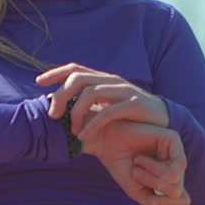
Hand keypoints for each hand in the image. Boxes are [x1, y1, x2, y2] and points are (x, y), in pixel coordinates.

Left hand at [36, 63, 168, 141]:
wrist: (165, 120)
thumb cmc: (132, 115)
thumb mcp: (108, 105)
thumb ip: (90, 104)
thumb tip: (61, 108)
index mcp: (104, 79)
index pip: (76, 68)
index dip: (55, 72)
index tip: (38, 82)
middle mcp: (112, 81)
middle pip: (78, 79)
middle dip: (61, 95)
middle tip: (52, 114)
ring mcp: (123, 91)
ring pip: (91, 92)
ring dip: (76, 111)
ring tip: (71, 129)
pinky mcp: (134, 105)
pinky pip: (108, 112)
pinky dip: (93, 124)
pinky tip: (84, 136)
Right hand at [85, 118, 189, 204]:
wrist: (105, 145)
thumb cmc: (121, 167)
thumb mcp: (139, 193)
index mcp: (172, 179)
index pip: (183, 200)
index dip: (163, 204)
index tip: (146, 197)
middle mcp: (177, 165)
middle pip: (179, 191)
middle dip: (153, 186)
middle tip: (135, 173)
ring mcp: (176, 152)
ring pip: (177, 181)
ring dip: (152, 178)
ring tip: (137, 164)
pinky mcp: (173, 140)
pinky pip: (177, 166)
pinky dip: (156, 169)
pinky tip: (141, 159)